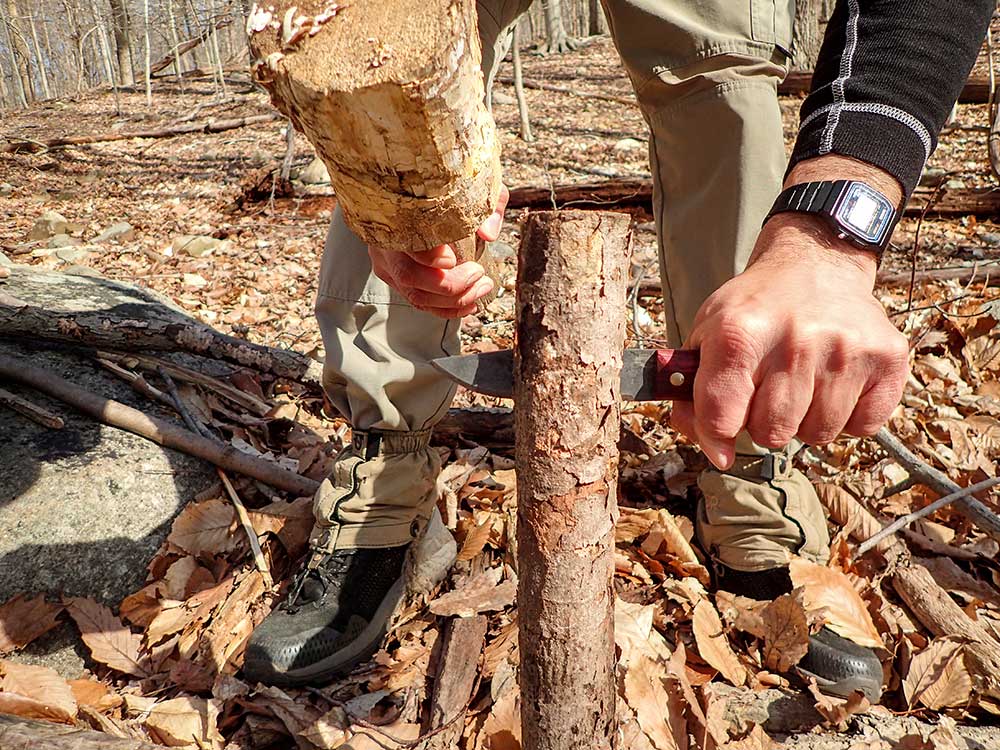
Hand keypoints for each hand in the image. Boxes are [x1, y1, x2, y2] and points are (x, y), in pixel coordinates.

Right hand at [369, 185, 508, 317]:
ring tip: (481, 289)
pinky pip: (419, 302)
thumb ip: (484, 204)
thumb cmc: (439, 185)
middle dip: (451, 286)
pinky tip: (469, 304)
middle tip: (480, 276)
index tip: (452, 259)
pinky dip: (446, 309)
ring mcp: (387, 263)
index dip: (428, 257)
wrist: (406, 181)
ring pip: (414, 296)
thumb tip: (488, 234)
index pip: (404, 243)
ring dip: (454, 301)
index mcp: (396, 215)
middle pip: (410, 277)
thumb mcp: (469, 184)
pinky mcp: (394, 276)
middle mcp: (386, 243)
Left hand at [670, 212, 909, 469]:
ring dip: (807, 420)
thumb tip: (712, 450)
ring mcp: (846, 349)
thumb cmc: (756, 309)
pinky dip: (848, 417)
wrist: (816, 265)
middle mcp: (795, 340)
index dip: (716, 435)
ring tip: (802, 381)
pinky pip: (861, 427)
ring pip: (818, 435)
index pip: (722, 417)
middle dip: (764, 423)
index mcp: (739, 334)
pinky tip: (836, 382)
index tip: (720, 436)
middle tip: (769, 390)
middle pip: (772, 434)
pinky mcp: (887, 357)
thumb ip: (695, 392)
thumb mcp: (709, 335)